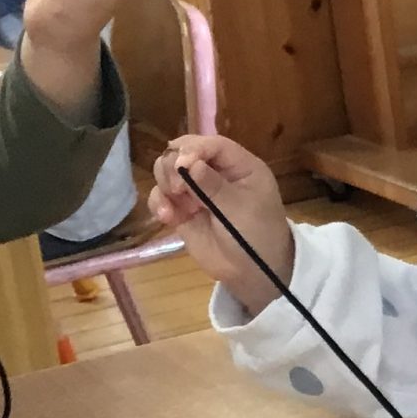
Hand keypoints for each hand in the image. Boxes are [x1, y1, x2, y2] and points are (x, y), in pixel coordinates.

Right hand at [150, 134, 294, 313]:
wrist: (252, 273)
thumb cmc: (257, 235)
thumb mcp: (241, 209)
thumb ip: (213, 186)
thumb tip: (188, 162)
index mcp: (240, 165)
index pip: (212, 144)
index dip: (193, 149)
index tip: (181, 166)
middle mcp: (216, 172)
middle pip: (182, 151)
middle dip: (173, 166)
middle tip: (177, 189)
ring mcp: (197, 190)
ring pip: (167, 171)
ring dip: (164, 185)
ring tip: (174, 209)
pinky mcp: (182, 209)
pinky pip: (162, 196)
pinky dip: (159, 203)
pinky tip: (167, 218)